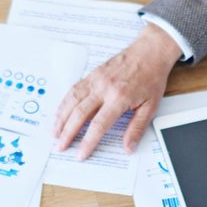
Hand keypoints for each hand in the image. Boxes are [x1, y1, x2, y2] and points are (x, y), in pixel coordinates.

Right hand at [53, 24, 180, 158]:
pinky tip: (60, 113)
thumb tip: (128, 148)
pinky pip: (73, 89)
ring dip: (61, 118)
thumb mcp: (150, 106)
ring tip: (55, 133)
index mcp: (119, 98)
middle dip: (67, 133)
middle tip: (60, 147)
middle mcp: (104, 88)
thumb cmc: (151, 78)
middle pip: (79, 114)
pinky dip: (64, 103)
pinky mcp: (92, 74)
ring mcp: (95, 80)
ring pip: (72, 100)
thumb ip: (137, 128)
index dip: (87, 142)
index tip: (80, 154)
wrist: (150, 52)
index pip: (98, 125)